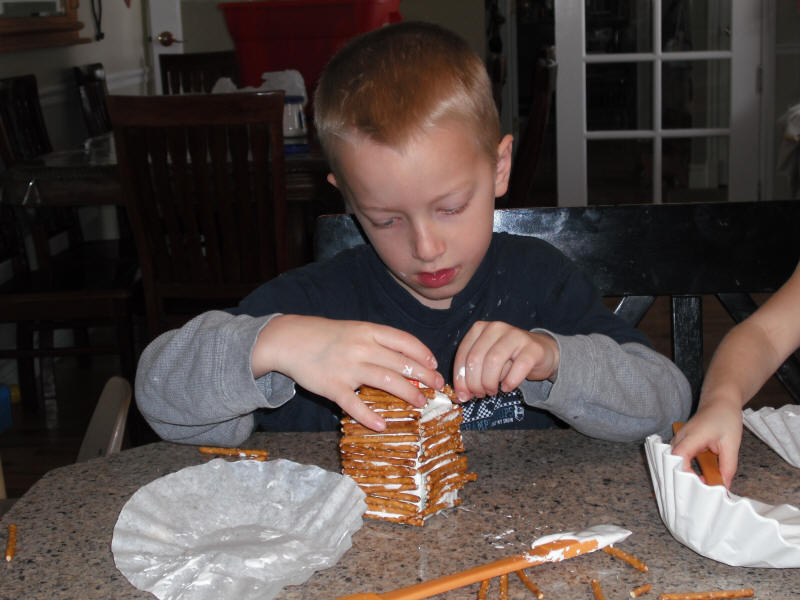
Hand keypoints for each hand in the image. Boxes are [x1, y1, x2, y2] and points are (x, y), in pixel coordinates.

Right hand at [252, 315, 442, 430]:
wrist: (289, 339)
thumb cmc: (325, 336)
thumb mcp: (354, 329)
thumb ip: (376, 341)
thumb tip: (405, 359)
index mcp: (367, 331)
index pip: (403, 341)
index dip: (422, 353)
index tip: (433, 365)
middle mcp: (360, 348)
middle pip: (400, 363)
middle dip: (423, 376)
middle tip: (437, 387)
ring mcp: (347, 368)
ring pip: (385, 381)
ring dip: (408, 393)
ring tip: (421, 403)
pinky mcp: (332, 387)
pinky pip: (354, 404)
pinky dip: (369, 417)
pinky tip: (382, 426)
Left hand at [452, 321, 558, 402]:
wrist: (541, 352)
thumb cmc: (509, 358)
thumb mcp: (486, 361)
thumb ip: (472, 374)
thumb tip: (461, 396)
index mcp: (479, 328)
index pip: (463, 355)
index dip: (460, 379)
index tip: (462, 395)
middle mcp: (496, 328)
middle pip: (476, 359)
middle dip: (474, 383)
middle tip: (480, 394)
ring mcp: (516, 335)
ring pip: (493, 361)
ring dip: (489, 383)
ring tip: (492, 391)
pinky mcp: (532, 348)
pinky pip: (518, 368)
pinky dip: (510, 382)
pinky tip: (507, 387)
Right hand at [670, 395, 742, 487]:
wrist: (720, 401)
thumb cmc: (726, 418)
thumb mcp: (732, 444)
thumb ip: (728, 466)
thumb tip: (724, 487)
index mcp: (692, 436)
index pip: (678, 457)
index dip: (684, 473)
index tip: (698, 486)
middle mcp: (680, 438)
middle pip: (671, 461)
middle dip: (681, 478)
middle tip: (697, 492)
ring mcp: (679, 439)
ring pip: (673, 461)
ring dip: (684, 474)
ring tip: (698, 487)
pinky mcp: (682, 442)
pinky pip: (679, 458)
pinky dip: (686, 469)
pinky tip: (698, 478)